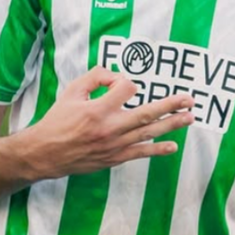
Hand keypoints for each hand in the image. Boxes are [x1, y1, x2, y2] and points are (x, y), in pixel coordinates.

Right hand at [13, 66, 193, 179]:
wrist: (44, 153)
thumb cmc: (58, 120)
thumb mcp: (71, 92)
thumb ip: (95, 77)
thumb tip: (118, 75)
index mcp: (97, 110)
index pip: (126, 89)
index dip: (125, 82)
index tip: (117, 84)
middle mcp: (109, 128)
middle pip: (147, 113)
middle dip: (171, 105)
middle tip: (190, 99)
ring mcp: (114, 145)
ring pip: (149, 133)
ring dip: (172, 124)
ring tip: (190, 117)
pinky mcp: (114, 158)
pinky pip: (140, 153)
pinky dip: (158, 150)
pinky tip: (173, 147)